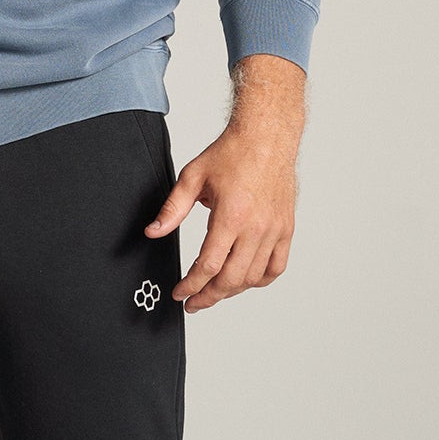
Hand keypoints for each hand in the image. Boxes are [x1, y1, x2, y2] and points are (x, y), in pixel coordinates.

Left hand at [144, 54, 305, 312]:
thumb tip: (153, 232)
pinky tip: (244, 280)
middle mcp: (256, 228)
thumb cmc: (232, 153)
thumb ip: (172, 209)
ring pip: (253, 277)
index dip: (190, 286)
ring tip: (214, 292)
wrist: (267, 137)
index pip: (208, 266)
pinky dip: (260, 280)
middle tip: (193, 302)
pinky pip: (276, 267)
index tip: (180, 293)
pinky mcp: (286, 229)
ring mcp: (274, 230)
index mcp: (231, 216)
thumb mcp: (193, 177)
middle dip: (208, 297)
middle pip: (231, 279)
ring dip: (231, 291)